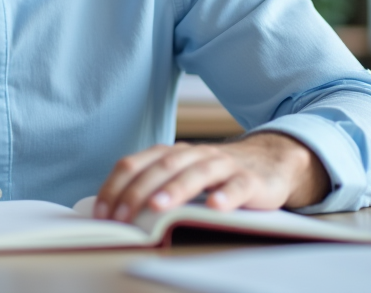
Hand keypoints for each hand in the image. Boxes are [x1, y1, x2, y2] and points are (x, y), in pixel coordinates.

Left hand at [92, 132, 329, 222]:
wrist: (267, 162)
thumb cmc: (214, 176)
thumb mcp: (180, 177)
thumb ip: (153, 187)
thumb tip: (115, 214)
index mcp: (171, 154)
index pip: (135, 164)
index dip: (115, 187)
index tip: (102, 212)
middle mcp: (193, 155)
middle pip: (162, 168)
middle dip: (138, 192)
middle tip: (122, 216)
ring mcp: (222, 165)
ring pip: (197, 173)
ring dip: (175, 190)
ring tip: (159, 207)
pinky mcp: (249, 180)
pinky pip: (237, 185)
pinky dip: (226, 195)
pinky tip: (216, 207)